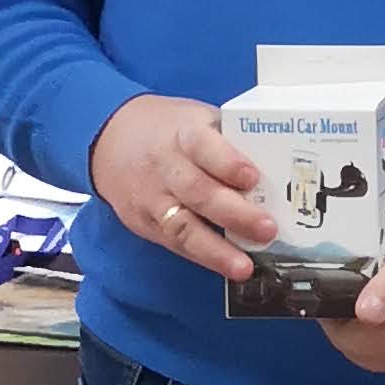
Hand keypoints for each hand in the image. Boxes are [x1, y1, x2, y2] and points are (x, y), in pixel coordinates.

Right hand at [89, 94, 273, 281]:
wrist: (108, 138)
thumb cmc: (167, 129)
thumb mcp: (196, 118)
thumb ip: (229, 140)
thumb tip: (276, 166)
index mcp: (182, 133)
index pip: (203, 147)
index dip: (227, 163)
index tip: (252, 177)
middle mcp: (164, 166)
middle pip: (197, 192)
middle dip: (235, 214)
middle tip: (267, 229)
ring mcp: (151, 197)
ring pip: (181, 226)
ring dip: (215, 250)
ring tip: (243, 266)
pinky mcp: (144, 222)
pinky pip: (174, 243)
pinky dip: (201, 257)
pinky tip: (225, 266)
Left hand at [320, 206, 384, 376]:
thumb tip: (365, 314)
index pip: (349, 342)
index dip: (332, 317)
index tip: (330, 289)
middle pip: (363, 355)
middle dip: (346, 328)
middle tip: (345, 291)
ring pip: (380, 358)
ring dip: (364, 336)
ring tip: (363, 299)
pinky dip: (384, 340)